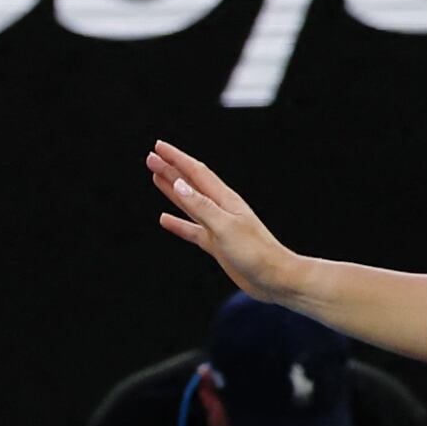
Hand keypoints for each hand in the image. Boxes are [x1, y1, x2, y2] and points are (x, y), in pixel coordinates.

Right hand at [145, 137, 306, 300]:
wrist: (275, 278)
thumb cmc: (257, 252)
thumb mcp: (225, 227)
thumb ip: (201, 206)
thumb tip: (180, 185)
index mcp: (225, 200)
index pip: (196, 172)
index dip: (176, 158)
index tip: (158, 147)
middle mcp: (220, 209)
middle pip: (190, 184)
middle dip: (170, 170)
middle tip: (151, 158)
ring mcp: (217, 226)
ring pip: (188, 203)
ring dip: (171, 190)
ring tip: (156, 178)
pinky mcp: (216, 244)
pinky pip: (191, 229)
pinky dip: (177, 223)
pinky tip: (165, 220)